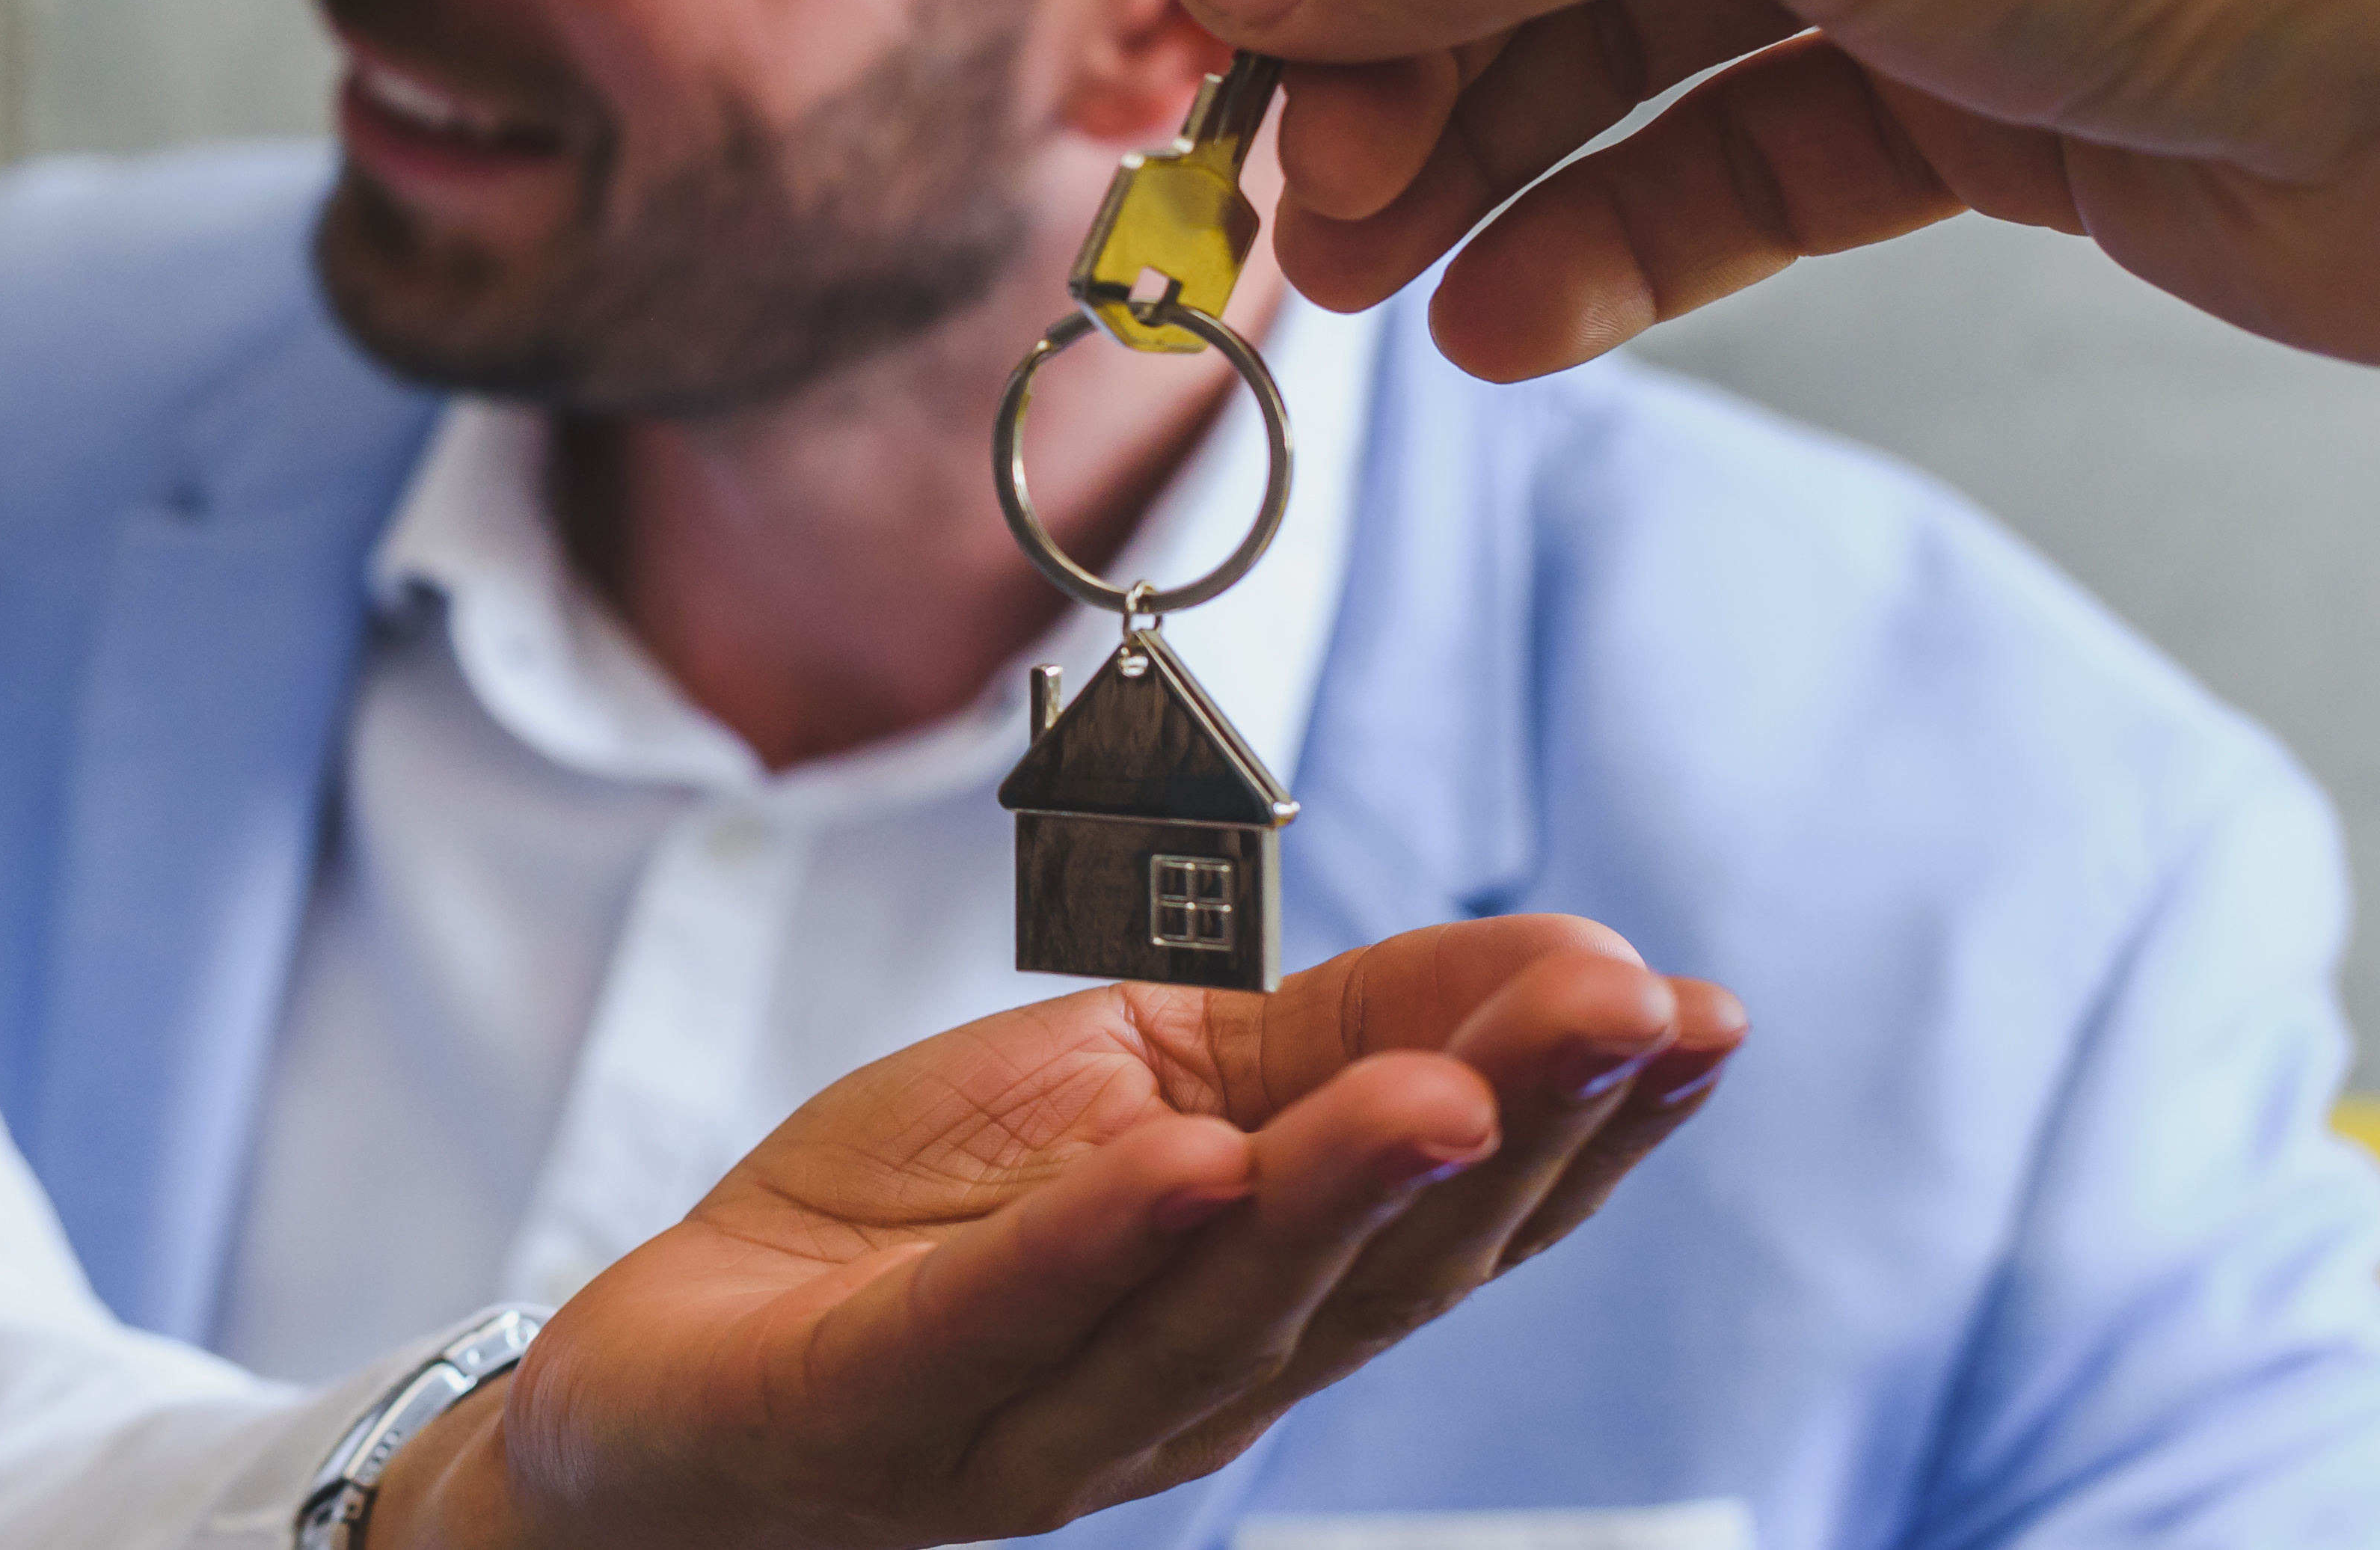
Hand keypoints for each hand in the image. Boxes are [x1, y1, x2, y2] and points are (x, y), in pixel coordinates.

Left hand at [369, 916, 1742, 1548]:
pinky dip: (1098, 1247)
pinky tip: (1182, 1168)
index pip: (1462, 1216)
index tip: (1699, 1016)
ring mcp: (1045, 1415)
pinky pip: (1006, 1325)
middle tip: (1621, 1015)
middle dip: (1518, 1132)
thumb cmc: (921, 1230)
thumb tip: (1536, 964)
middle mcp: (1194, 1378)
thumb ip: (1316, 1044)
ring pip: (1224, 1309)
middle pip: (1380, 1264)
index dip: (1594, 1128)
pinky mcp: (889, 1409)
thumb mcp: (1142, 1087)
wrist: (680, 1370)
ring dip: (1341, 1194)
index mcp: (1268, 1292)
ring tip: (1443, 1089)